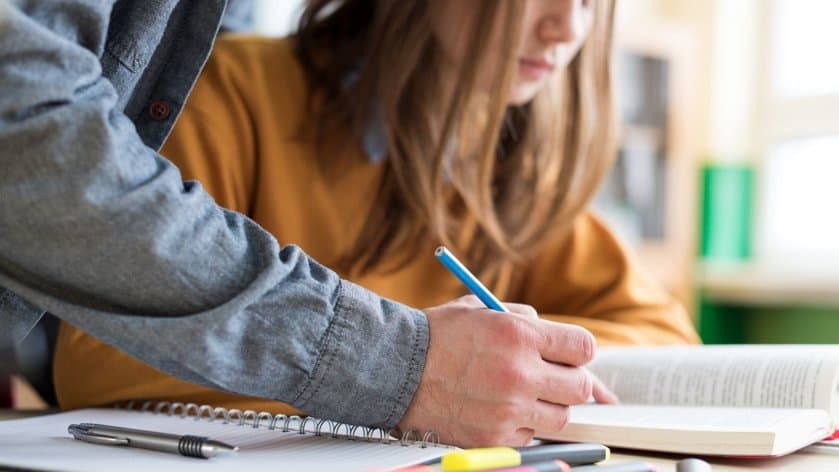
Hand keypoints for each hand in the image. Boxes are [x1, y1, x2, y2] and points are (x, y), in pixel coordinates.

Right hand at [397, 295, 596, 446]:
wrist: (394, 369)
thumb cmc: (438, 336)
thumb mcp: (483, 309)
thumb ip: (526, 320)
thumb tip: (563, 343)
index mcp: (519, 334)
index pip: (584, 348)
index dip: (577, 351)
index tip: (567, 354)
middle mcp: (519, 373)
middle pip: (580, 388)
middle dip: (569, 380)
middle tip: (549, 375)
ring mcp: (508, 409)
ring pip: (561, 417)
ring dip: (549, 406)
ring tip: (522, 392)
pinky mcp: (494, 436)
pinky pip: (530, 434)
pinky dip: (521, 424)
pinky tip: (499, 408)